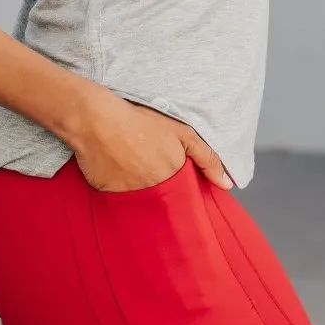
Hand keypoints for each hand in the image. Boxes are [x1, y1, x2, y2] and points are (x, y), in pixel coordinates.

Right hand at [72, 96, 232, 193]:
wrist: (97, 120)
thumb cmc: (140, 122)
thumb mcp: (182, 133)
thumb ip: (207, 159)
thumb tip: (227, 185)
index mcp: (173, 180)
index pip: (185, 199)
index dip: (181, 189)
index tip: (174, 179)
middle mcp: (153, 194)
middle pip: (163, 202)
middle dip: (161, 192)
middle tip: (150, 168)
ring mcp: (130, 197)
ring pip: (142, 203)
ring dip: (141, 191)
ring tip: (132, 168)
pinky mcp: (108, 197)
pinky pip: (119, 200)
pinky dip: (120, 189)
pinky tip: (116, 170)